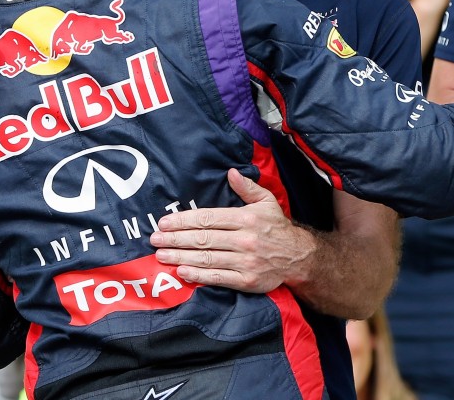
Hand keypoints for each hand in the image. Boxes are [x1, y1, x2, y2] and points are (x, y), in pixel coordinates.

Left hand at [151, 169, 315, 292]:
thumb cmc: (277, 227)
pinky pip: (218, 278)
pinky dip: (199, 275)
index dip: (183, 220)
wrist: (298, 257)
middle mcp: (245, 240)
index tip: (164, 222)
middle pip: (203, 239)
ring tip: (161, 255)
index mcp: (246, 218)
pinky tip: (182, 272)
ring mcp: (246, 262)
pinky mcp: (247, 281)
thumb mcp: (267, 201)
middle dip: (175, 239)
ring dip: (181, 257)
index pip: (208, 219)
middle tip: (155, 239)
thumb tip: (230, 173)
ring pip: (207, 258)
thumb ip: (247, 188)